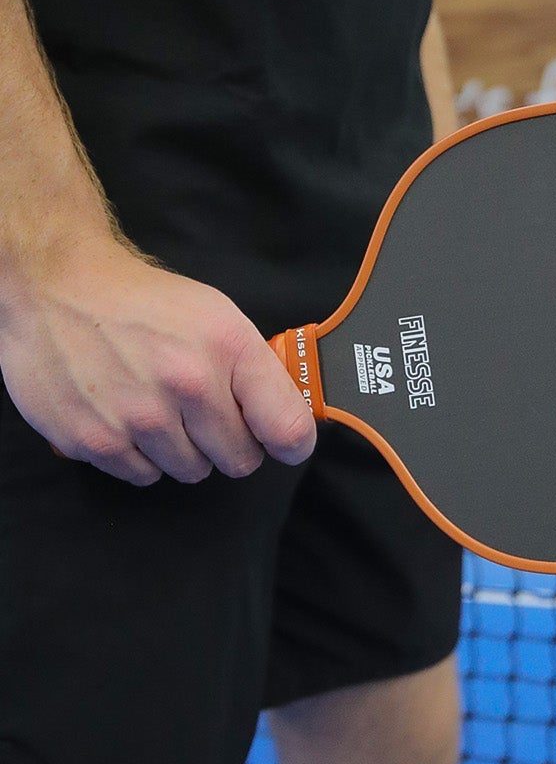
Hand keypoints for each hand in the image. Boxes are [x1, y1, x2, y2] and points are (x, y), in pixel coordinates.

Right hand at [0, 234, 315, 485]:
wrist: (57, 287)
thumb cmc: (142, 302)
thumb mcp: (216, 315)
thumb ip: (256, 370)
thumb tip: (289, 423)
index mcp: (226, 348)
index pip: (287, 429)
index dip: (290, 443)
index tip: (280, 442)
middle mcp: (186, 384)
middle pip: (238, 461)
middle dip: (227, 443)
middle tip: (202, 414)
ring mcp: (138, 417)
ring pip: (190, 471)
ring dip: (180, 449)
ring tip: (155, 407)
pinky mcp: (95, 440)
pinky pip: (142, 475)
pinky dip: (137, 455)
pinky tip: (123, 416)